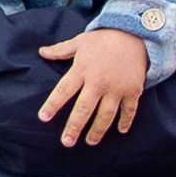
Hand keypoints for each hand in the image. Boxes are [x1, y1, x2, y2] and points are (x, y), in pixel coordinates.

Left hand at [38, 25, 146, 145]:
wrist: (134, 34)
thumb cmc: (103, 39)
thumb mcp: (80, 42)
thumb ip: (61, 50)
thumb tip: (42, 52)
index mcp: (82, 69)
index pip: (64, 90)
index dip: (53, 105)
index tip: (43, 118)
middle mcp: (98, 81)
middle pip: (84, 109)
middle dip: (74, 127)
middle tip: (67, 142)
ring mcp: (117, 87)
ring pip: (106, 115)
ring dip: (98, 131)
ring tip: (90, 142)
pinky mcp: (133, 90)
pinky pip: (129, 110)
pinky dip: (125, 122)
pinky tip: (121, 131)